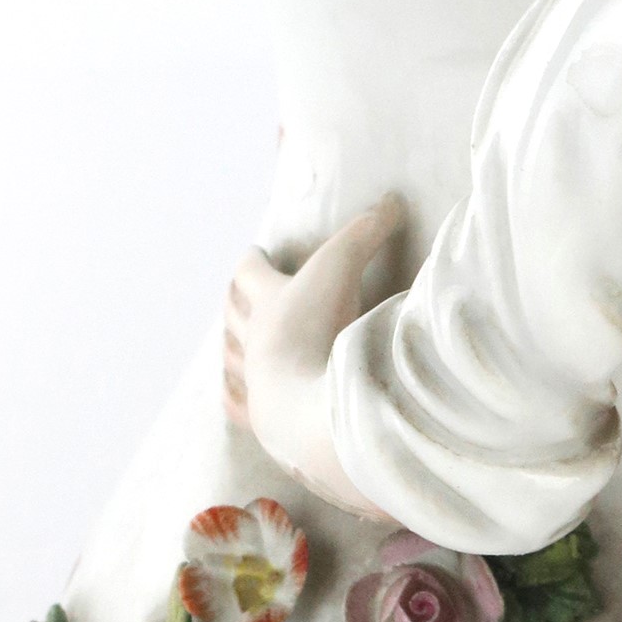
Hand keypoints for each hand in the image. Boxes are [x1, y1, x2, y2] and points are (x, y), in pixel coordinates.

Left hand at [222, 198, 402, 515]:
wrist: (306, 408)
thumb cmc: (321, 332)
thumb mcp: (345, 268)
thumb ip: (368, 233)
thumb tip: (391, 201)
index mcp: (268, 302)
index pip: (249, 271)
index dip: (252, 260)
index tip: (255, 252)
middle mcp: (253, 341)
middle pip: (234, 314)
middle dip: (235, 300)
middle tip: (236, 293)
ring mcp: (252, 383)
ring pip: (230, 358)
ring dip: (231, 345)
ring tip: (233, 343)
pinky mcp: (259, 420)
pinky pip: (237, 405)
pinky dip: (234, 395)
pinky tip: (236, 397)